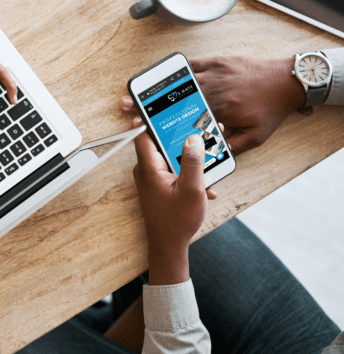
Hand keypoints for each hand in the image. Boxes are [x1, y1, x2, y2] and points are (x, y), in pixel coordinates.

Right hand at [120, 56, 305, 154]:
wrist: (288, 81)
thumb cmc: (271, 110)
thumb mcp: (255, 137)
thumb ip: (231, 148)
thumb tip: (208, 155)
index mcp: (218, 107)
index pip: (181, 115)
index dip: (158, 120)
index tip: (141, 123)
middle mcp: (213, 87)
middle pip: (173, 97)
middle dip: (148, 102)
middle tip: (128, 105)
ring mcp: (215, 72)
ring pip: (180, 81)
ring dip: (157, 87)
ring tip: (138, 91)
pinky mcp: (218, 61)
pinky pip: (193, 64)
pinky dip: (177, 70)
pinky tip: (163, 76)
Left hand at [133, 122, 216, 284]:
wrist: (168, 246)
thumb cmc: (176, 222)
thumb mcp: (192, 190)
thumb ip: (194, 162)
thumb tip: (193, 138)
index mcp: (149, 168)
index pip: (143, 134)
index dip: (153, 119)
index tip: (166, 107)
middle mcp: (146, 170)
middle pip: (161, 142)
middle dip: (182, 138)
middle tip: (203, 132)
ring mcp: (151, 177)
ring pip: (170, 156)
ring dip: (189, 158)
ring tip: (210, 158)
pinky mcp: (158, 184)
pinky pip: (173, 169)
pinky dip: (188, 172)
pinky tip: (205, 184)